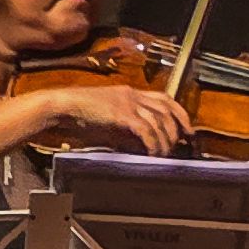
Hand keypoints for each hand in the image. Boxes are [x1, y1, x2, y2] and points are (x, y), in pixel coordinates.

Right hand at [0, 76, 192, 157]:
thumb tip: (142, 147)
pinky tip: (152, 154)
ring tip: (163, 155)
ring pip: (159, 121)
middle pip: (167, 109)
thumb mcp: (108, 122)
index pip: (165, 98)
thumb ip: (126, 131)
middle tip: (180, 146)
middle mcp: (132, 94)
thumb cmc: (79, 116)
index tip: (188, 130)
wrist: (61, 107)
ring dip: (165, 140)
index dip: (180, 114)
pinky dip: (153, 144)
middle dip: (178, 128)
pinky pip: (146, 130)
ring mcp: (127, 102)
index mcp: (130, 93)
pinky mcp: (121, 114)